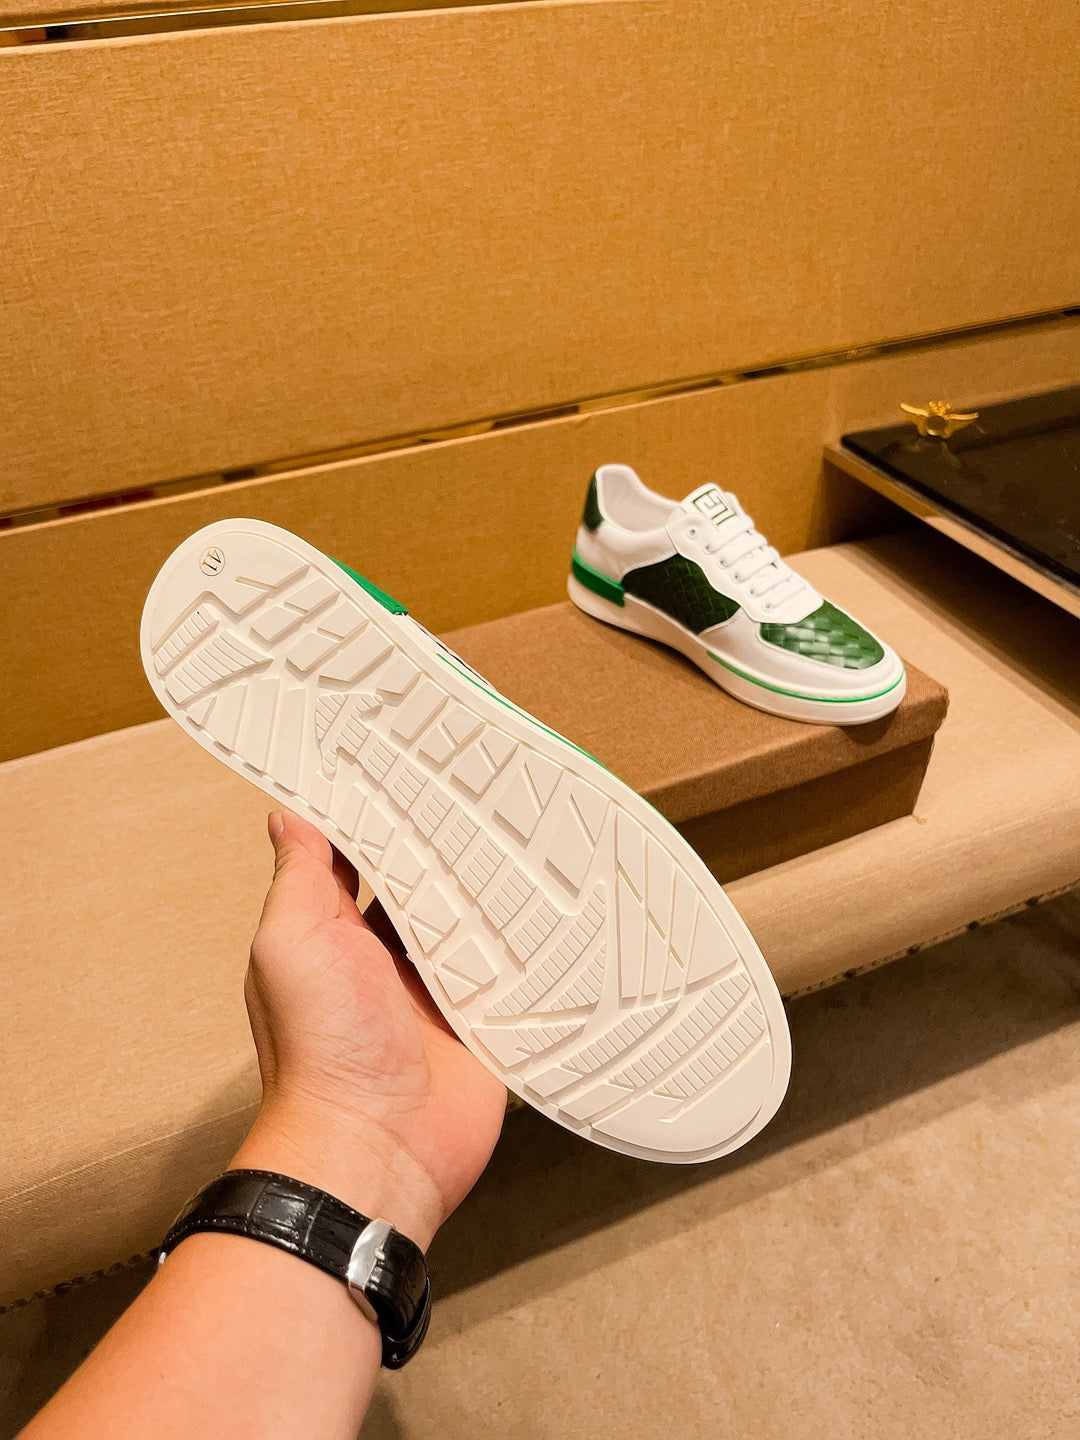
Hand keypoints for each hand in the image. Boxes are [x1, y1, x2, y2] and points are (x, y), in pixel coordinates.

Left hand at [234, 810, 505, 1248]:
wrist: (377, 1147)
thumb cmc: (318, 1053)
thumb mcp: (291, 943)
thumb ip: (300, 879)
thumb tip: (285, 818)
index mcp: (333, 935)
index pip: (360, 859)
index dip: (380, 818)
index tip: (405, 769)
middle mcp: (385, 960)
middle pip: (424, 886)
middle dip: (447, 847)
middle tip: (484, 790)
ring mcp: (436, 992)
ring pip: (470, 922)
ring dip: (490, 890)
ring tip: (526, 831)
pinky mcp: (481, 1021)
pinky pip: (507, 971)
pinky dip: (523, 944)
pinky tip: (548, 904)